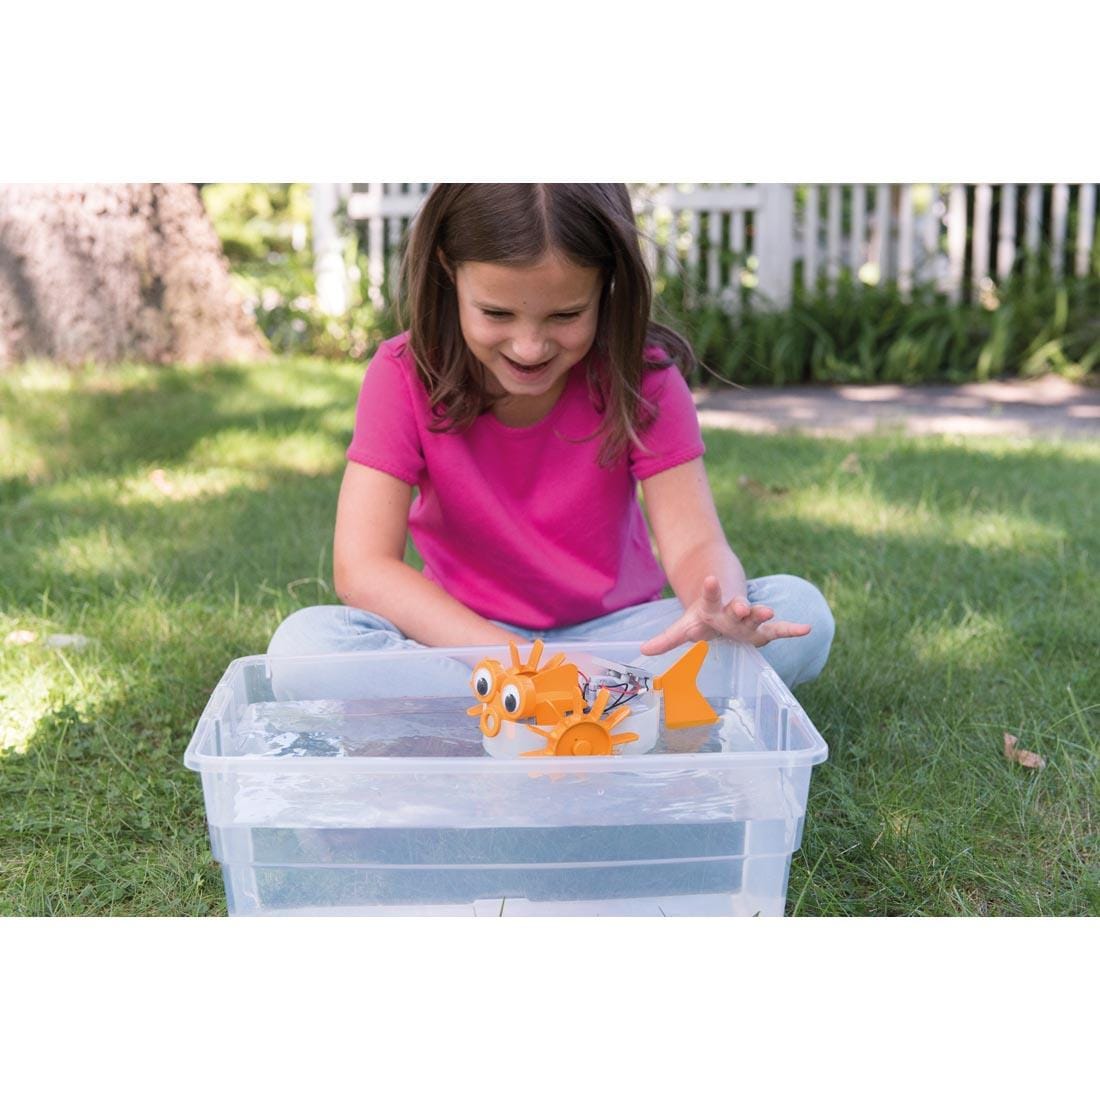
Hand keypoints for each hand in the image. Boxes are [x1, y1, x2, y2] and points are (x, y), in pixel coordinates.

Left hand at [639, 576, 811, 655]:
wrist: (725, 598)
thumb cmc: (704, 617)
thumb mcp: (685, 625)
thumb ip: (667, 639)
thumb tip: (642, 651)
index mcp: (712, 608)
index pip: (710, 597)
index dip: (710, 590)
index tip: (711, 579)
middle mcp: (732, 611)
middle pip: (737, 608)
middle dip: (740, 608)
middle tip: (743, 606)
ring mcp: (748, 619)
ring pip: (757, 616)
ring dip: (762, 614)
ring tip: (769, 611)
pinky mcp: (761, 629)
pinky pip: (778, 630)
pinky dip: (791, 629)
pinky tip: (807, 629)